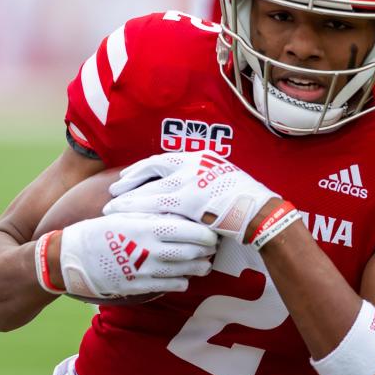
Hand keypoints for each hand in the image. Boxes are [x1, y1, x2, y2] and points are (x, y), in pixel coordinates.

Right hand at [59, 212, 218, 299]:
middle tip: (213, 247)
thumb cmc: (100, 230)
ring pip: (186, 270)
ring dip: (199, 267)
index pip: (190, 229)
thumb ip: (153, 213)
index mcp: (148, 226)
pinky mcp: (140, 286)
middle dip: (207, 250)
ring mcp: (146, 270)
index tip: (212, 230)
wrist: (71, 258)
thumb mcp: (126, 214)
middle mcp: (150, 249)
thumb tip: (179, 210)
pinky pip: (171, 285)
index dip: (206, 232)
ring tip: (204, 263)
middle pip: (193, 251)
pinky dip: (183, 281)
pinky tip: (185, 277)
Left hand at [104, 151, 278, 241]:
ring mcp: (192, 181)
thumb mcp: (222, 181)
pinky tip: (127, 216)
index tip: (128, 177)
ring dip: (129, 198)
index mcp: (200, 157)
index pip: (164, 159)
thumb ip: (203, 180)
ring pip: (151, 188)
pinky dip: (140, 210)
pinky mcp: (191, 200)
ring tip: (111, 207)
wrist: (262, 213)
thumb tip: (189, 188)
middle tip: (114, 190)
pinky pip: (159, 205)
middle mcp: (194, 164)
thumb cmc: (245, 202)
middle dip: (130, 180)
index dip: (143, 169)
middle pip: (152, 168)